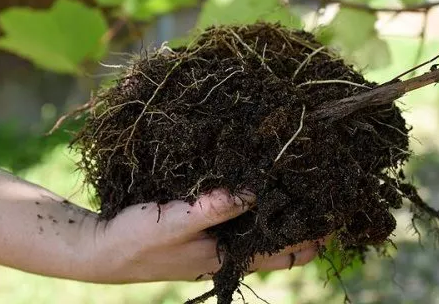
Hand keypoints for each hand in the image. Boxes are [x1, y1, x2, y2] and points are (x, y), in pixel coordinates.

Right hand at [87, 189, 319, 282]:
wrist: (101, 249)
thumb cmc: (135, 242)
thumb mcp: (175, 224)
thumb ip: (214, 209)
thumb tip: (257, 192)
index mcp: (227, 257)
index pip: (285, 252)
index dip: (313, 237)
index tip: (337, 215)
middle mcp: (228, 250)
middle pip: (280, 240)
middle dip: (306, 222)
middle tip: (331, 193)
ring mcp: (217, 239)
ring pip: (263, 226)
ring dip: (284, 210)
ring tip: (305, 184)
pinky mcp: (203, 226)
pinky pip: (241, 215)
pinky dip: (258, 202)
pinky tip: (263, 182)